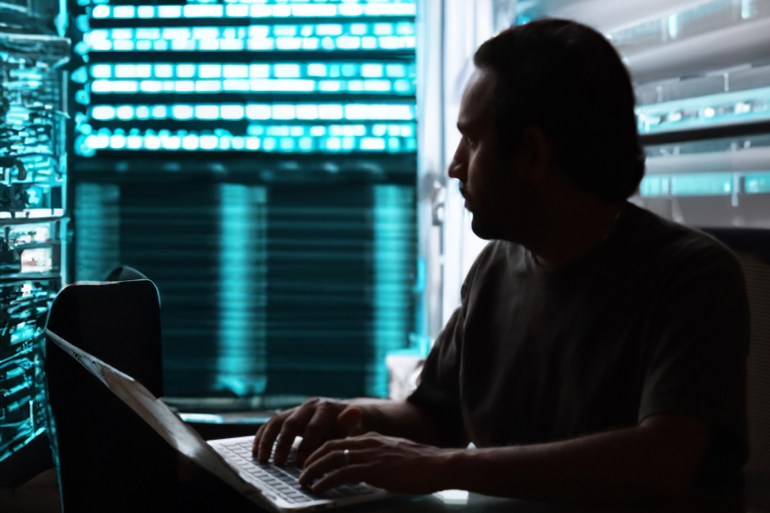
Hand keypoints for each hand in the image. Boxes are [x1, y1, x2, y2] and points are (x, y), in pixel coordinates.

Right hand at [252, 397, 364, 465]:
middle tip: (280, 464)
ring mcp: (297, 409)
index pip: (313, 427)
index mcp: (325, 408)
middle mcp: (309, 405)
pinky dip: (261, 437)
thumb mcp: (351, 427)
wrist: (345, 415)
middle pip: (291, 423)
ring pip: (276, 422)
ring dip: (268, 441)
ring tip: (263, 459)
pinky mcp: (287, 415)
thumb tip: (355, 411)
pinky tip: (256, 451)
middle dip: (284, 445)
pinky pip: (270, 424)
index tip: (302, 463)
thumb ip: (348, 424)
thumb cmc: (348, 428)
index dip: (307, 445)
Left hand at [299, 433, 452, 494]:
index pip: (339, 439)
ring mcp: (370, 454)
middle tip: (302, 472)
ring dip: (313, 470)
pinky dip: (326, 480)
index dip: (322, 450)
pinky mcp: (374, 469)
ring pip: (331, 458)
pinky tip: (319, 488)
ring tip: (304, 482)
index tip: (312, 460)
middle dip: (312, 458)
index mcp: (373, 438)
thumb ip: (378, 457)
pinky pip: (341, 473)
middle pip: (330, 445)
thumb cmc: (423, 464)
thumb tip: (366, 470)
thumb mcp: (395, 455)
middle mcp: (368, 442)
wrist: (439, 464)